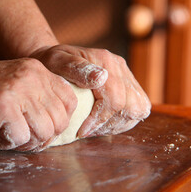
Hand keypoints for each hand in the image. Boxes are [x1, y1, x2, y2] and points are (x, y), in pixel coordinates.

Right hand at [0, 58, 76, 150]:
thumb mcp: (16, 83)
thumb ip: (38, 97)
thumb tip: (56, 128)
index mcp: (38, 71)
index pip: (70, 102)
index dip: (58, 121)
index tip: (40, 127)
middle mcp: (32, 77)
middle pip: (59, 122)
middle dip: (42, 137)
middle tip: (21, 136)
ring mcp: (18, 91)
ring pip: (43, 132)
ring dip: (25, 142)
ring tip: (6, 134)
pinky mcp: (3, 107)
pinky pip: (20, 138)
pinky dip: (6, 143)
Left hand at [32, 45, 150, 136]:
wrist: (55, 60)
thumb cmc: (51, 63)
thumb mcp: (56, 62)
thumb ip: (75, 68)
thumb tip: (101, 78)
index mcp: (104, 61)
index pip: (115, 99)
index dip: (99, 120)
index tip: (81, 131)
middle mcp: (119, 67)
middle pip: (132, 106)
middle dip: (110, 124)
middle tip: (88, 131)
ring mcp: (126, 75)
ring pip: (139, 108)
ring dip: (119, 124)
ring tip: (96, 128)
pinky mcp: (128, 84)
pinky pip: (138, 108)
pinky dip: (124, 120)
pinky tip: (104, 123)